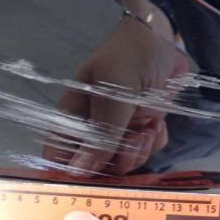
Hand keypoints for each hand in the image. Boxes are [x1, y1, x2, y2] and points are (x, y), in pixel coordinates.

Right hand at [43, 0, 187, 176]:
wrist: (161, 38)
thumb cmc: (128, 56)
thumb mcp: (113, 92)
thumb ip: (101, 133)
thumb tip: (79, 173)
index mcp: (72, 118)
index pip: (58, 155)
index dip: (69, 173)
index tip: (90, 181)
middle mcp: (92, 129)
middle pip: (95, 167)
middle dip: (117, 162)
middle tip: (134, 141)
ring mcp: (118, 130)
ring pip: (123, 162)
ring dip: (139, 151)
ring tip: (148, 128)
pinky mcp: (141, 128)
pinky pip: (146, 151)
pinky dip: (154, 142)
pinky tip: (157, 123)